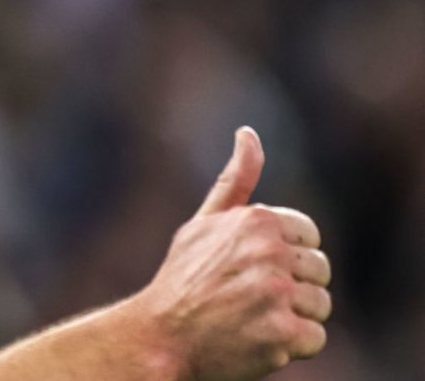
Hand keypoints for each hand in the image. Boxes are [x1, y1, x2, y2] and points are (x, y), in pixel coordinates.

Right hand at [135, 128, 331, 379]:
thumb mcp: (202, 224)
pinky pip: (315, 339)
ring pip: (320, 306)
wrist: (158, 339)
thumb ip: (235, 181)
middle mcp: (268, 253)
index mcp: (257, 221)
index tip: (253, 270)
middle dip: (292, 288)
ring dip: (292, 318)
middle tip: (247, 300)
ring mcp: (275, 294)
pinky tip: (256, 340)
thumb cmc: (181, 282)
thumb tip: (248, 132)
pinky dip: (290, 347)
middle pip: (319, 271)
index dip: (286, 257)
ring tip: (250, 320)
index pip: (309, 237)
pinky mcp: (281, 333)